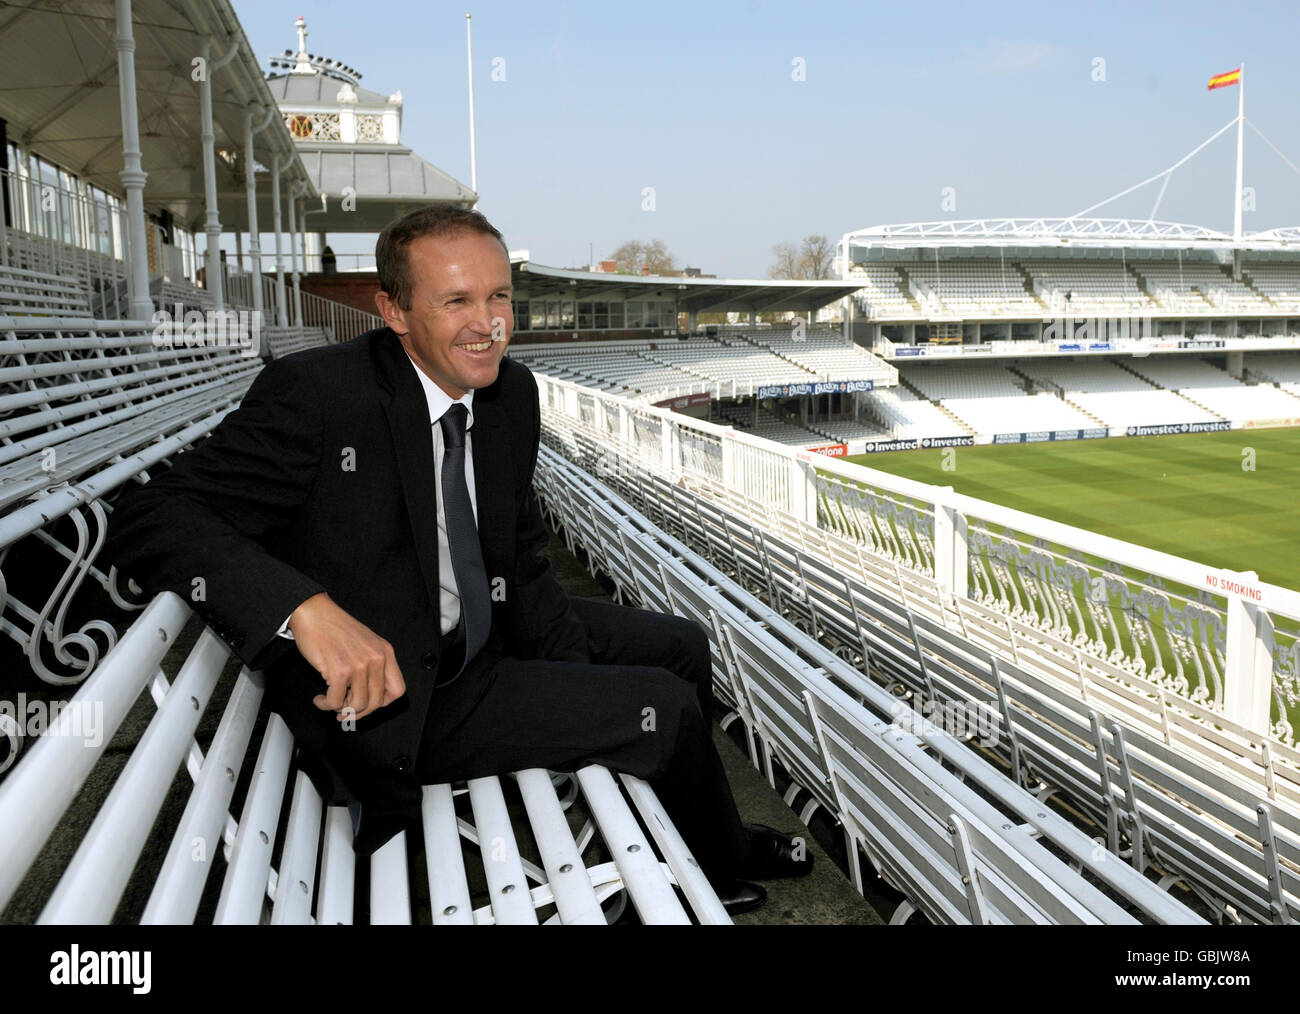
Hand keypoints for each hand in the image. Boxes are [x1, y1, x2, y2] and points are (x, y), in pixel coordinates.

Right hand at [288, 593, 405, 721]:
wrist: (314, 613)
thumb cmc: (336, 628)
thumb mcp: (366, 643)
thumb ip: (373, 666)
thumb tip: (369, 697)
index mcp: (385, 652)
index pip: (397, 690)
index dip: (382, 703)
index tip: (368, 704)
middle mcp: (376, 659)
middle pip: (376, 703)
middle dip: (358, 712)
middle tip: (345, 711)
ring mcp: (359, 665)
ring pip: (357, 705)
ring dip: (341, 710)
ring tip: (331, 702)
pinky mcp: (339, 670)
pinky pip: (336, 701)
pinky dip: (325, 704)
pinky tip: (321, 698)